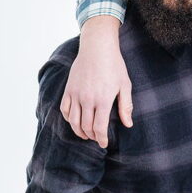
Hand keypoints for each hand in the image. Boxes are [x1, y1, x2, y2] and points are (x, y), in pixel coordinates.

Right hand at [60, 17, 132, 148]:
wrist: (97, 48)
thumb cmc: (115, 66)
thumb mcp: (125, 86)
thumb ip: (126, 106)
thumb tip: (128, 124)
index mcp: (102, 100)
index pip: (99, 128)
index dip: (101, 139)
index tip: (103, 144)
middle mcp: (87, 99)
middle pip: (86, 127)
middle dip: (91, 136)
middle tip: (97, 138)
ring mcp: (75, 94)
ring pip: (73, 121)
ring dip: (79, 131)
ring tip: (86, 134)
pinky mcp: (68, 89)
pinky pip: (64, 109)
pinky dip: (68, 119)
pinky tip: (75, 122)